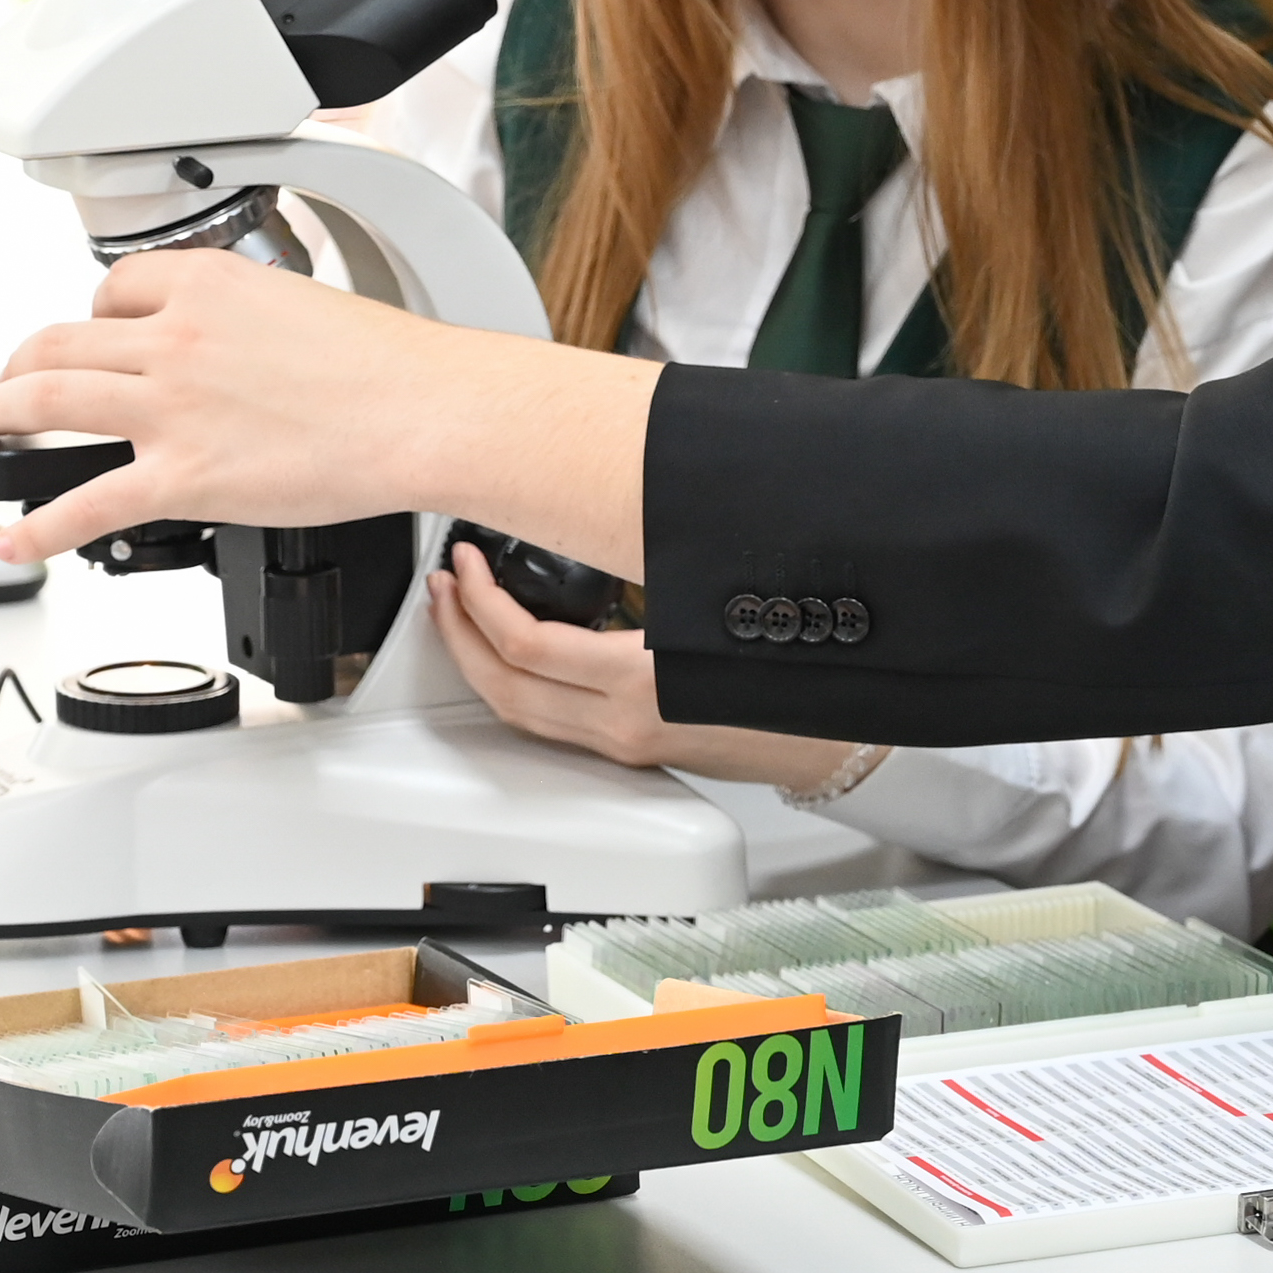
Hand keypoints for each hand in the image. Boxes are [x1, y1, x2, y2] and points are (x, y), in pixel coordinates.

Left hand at [0, 250, 657, 571]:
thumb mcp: (298, 301)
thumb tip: (222, 347)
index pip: (113, 289)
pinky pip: (85, 502)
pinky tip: (13, 538)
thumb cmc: (385, 365)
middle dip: (19, 363)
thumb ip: (239, 318)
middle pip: (59, 340)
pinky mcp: (180, 476)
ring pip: (48, 401)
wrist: (422, 412)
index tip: (87, 334)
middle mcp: (172, 338)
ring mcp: (169, 407)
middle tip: (1, 382)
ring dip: (2, 414)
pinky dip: (37, 525)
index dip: (92, 317)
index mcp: (202, 285)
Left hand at [432, 538, 856, 794]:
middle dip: (458, 631)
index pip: (529, 646)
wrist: (828, 744)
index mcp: (643, 680)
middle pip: (504, 685)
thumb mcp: (713, 606)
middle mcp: (623, 722)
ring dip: (475, 660)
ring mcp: (621, 744)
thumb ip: (652, 575)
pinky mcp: (626, 751)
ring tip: (458, 613)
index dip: (482, 602)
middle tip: (444, 584)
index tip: (467, 563)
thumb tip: (589, 521)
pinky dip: (512, 683)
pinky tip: (508, 652)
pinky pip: (545, 721)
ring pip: (517, 711)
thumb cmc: (790, 675)